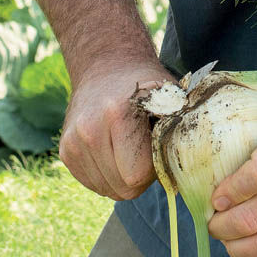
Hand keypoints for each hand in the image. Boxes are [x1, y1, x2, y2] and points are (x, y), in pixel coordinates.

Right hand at [59, 59, 177, 200]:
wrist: (106, 67)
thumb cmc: (148, 88)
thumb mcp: (171, 100)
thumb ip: (182, 133)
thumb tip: (191, 172)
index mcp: (117, 115)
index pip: (136, 176)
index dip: (153, 170)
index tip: (156, 148)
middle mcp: (88, 129)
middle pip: (121, 188)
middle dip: (139, 178)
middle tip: (145, 151)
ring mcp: (72, 141)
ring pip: (107, 190)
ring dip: (122, 178)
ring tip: (128, 148)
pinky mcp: (65, 151)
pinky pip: (93, 184)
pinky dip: (108, 176)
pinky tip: (114, 151)